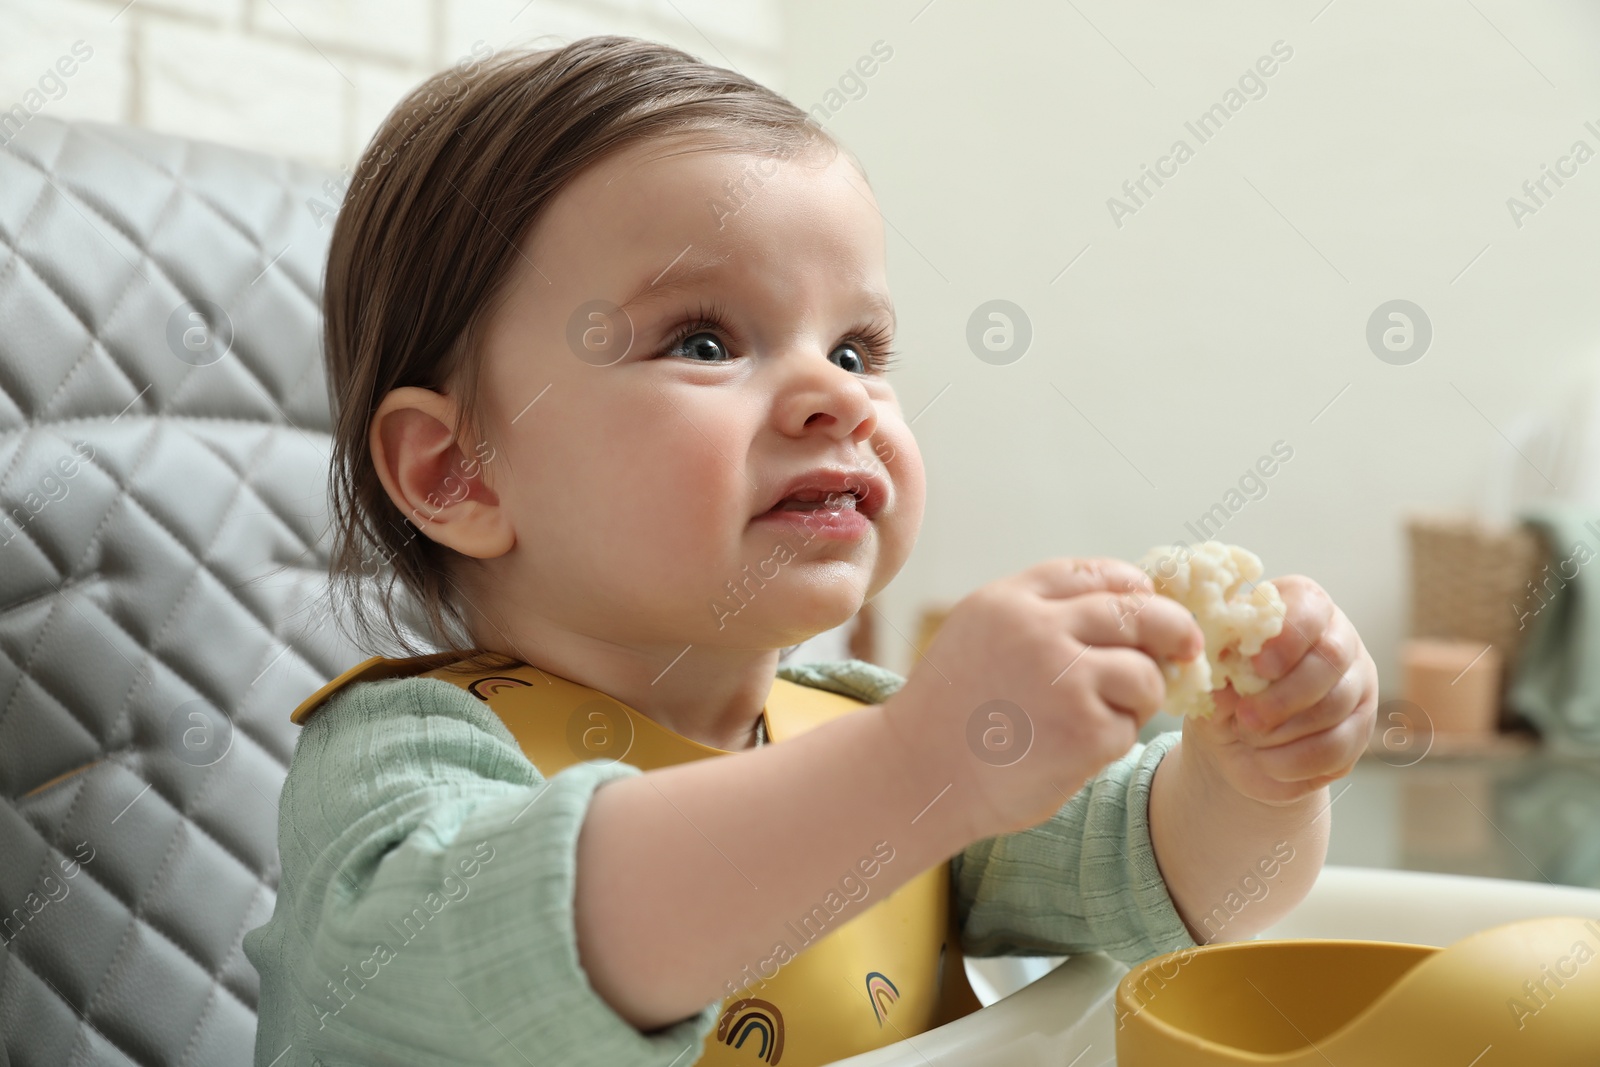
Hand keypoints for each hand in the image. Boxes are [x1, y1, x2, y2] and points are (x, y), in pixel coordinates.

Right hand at [881, 557, 1205, 839]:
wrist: (918, 774)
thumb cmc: (954, 711)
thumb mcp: (981, 634)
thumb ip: (1041, 613)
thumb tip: (1129, 605)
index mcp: (1011, 600)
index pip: (1097, 575)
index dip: (1134, 590)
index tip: (1148, 607)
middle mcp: (1039, 629)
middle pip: (1140, 613)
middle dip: (1173, 630)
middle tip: (1186, 648)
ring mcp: (1065, 679)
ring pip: (1145, 674)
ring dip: (1136, 699)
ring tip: (1094, 719)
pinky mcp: (1085, 731)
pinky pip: (1130, 727)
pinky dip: (1112, 741)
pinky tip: (1070, 751)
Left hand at [1191, 574, 1377, 804]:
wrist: (1236, 738)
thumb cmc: (1225, 689)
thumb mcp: (1212, 676)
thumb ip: (1218, 672)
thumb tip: (1224, 685)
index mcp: (1299, 607)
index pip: (1310, 608)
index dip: (1287, 638)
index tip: (1257, 665)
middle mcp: (1338, 639)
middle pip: (1331, 658)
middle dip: (1284, 694)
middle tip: (1246, 717)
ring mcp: (1357, 684)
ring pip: (1336, 705)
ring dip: (1285, 730)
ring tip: (1248, 738)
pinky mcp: (1359, 729)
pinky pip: (1339, 746)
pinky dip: (1297, 759)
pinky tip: (1267, 760)